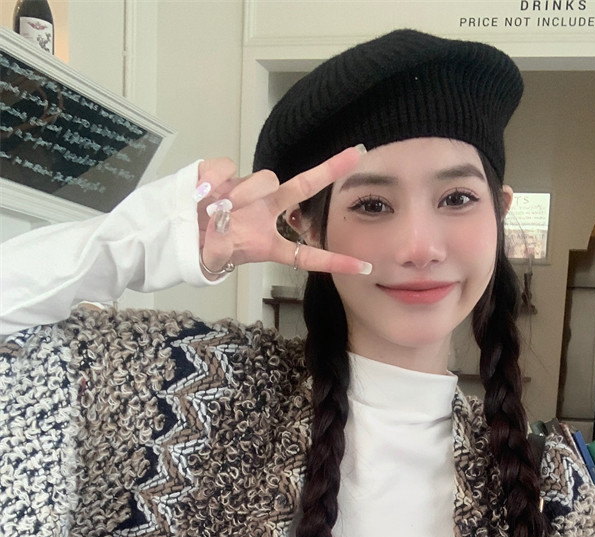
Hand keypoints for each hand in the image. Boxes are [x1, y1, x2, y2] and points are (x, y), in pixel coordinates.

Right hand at [194, 147, 372, 277]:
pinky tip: (201, 193)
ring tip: (215, 209)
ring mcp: (247, 190)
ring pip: (263, 178)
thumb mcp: (213, 260)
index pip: (308, 254)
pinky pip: (228, 167)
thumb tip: (220, 219)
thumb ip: (218, 247)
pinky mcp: (224, 173)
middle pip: (302, 187)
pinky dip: (213, 180)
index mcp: (270, 242)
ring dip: (243, 194)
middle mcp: (265, 212)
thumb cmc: (199, 250)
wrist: (171, 232)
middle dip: (330, 170)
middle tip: (357, 154)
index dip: (336, 262)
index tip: (365, 268)